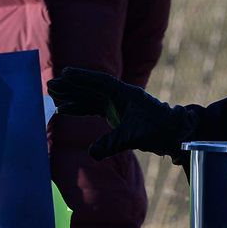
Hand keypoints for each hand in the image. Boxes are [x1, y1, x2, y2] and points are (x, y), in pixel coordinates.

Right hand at [46, 68, 200, 159]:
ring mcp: (118, 105)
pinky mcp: (117, 114)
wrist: (176, 134)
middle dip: (71, 87)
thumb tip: (92, 153)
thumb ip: (113, 143)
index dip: (82, 77)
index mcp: (125, 93)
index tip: (65, 73)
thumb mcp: (135, 136)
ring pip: (90, 98)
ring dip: (73, 97)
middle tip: (50, 85)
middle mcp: (120, 96)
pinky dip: (81, 109)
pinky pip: (94, 109)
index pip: (99, 82)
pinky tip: (67, 110)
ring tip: (54, 97)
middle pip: (90, 88)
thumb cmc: (160, 129)